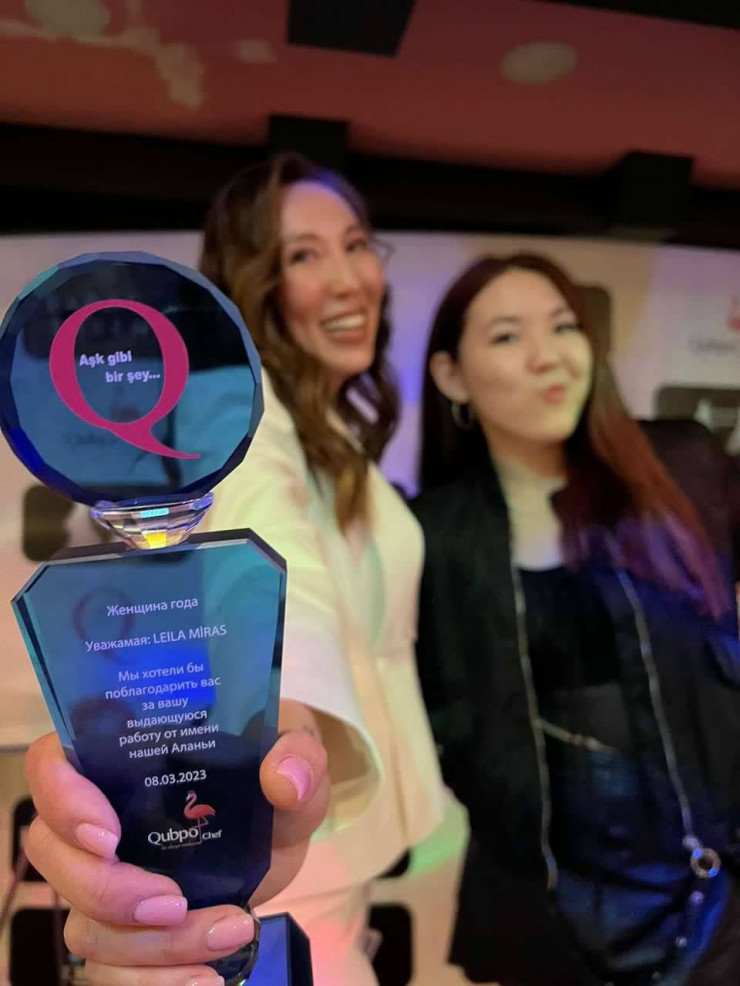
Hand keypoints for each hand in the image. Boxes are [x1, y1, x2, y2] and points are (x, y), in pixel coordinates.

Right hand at [23, 728, 328, 985]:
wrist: (281, 829)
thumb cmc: (270, 771)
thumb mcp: (296, 750)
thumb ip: (299, 754)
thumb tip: (284, 780)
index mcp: (125, 754)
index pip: (53, 764)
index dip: (61, 800)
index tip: (107, 835)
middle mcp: (100, 815)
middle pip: (53, 857)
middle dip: (107, 891)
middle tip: (174, 902)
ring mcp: (107, 876)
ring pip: (84, 926)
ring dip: (152, 947)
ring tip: (230, 930)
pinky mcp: (128, 928)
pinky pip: (111, 972)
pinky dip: (157, 984)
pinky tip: (208, 977)